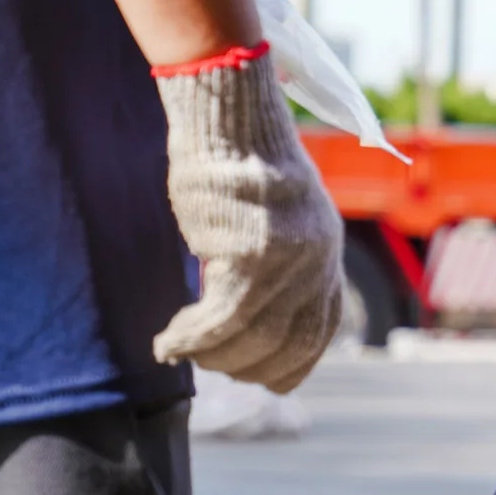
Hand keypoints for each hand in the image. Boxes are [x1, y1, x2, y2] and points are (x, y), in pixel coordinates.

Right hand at [153, 46, 344, 392]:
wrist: (229, 116)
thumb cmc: (237, 159)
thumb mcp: (275, 212)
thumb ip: (278, 255)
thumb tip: (255, 303)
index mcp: (328, 251)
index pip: (322, 329)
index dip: (292, 361)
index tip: (265, 378)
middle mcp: (318, 261)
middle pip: (288, 344)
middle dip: (246, 367)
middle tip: (211, 365)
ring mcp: (288, 262)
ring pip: (252, 339)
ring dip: (213, 356)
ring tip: (183, 351)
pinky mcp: (251, 257)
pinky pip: (220, 321)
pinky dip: (191, 340)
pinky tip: (168, 343)